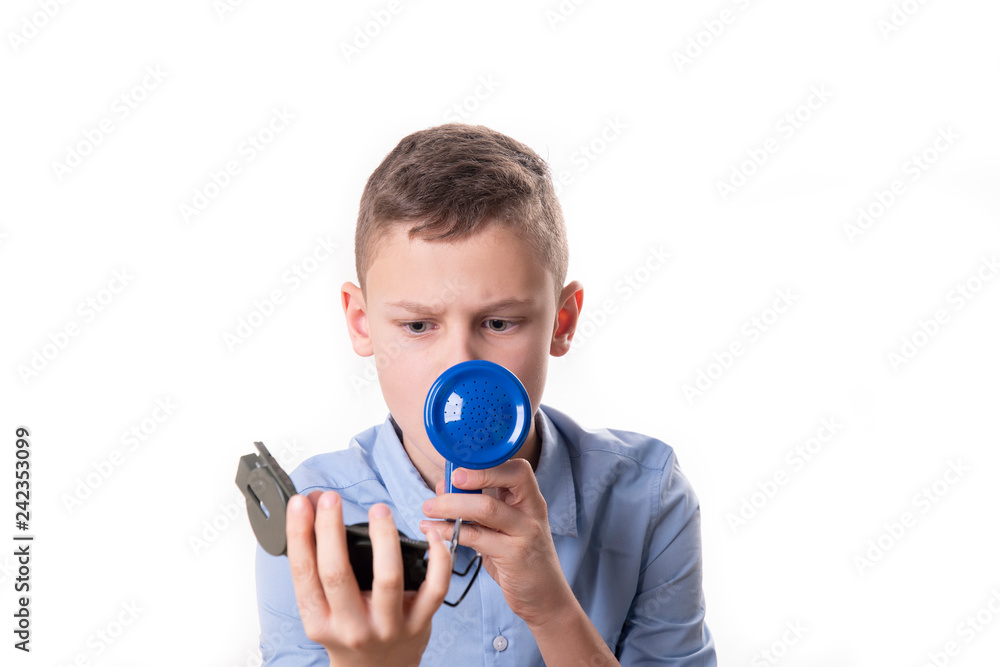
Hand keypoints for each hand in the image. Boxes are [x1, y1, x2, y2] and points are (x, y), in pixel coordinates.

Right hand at [286, 490, 451, 666]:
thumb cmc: (347, 632)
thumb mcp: (322, 608)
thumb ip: (318, 564)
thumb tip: (313, 508)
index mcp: (320, 620)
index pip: (304, 573)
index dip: (299, 534)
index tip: (301, 504)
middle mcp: (351, 626)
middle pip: (338, 573)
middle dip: (331, 530)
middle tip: (331, 498)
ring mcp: (388, 626)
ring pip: (388, 578)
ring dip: (383, 538)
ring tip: (379, 510)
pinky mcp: (420, 623)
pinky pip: (434, 587)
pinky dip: (437, 558)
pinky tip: (429, 535)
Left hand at [418, 459, 573, 627]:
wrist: (546, 598)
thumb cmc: (523, 560)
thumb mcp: (507, 528)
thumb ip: (480, 507)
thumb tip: (446, 486)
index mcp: (531, 500)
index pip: (517, 469)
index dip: (488, 464)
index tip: (458, 468)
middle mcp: (532, 512)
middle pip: (505, 481)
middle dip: (469, 479)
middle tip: (440, 487)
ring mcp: (526, 534)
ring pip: (487, 509)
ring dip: (452, 505)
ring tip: (428, 509)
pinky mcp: (514, 557)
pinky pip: (477, 537)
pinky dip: (451, 531)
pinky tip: (436, 531)